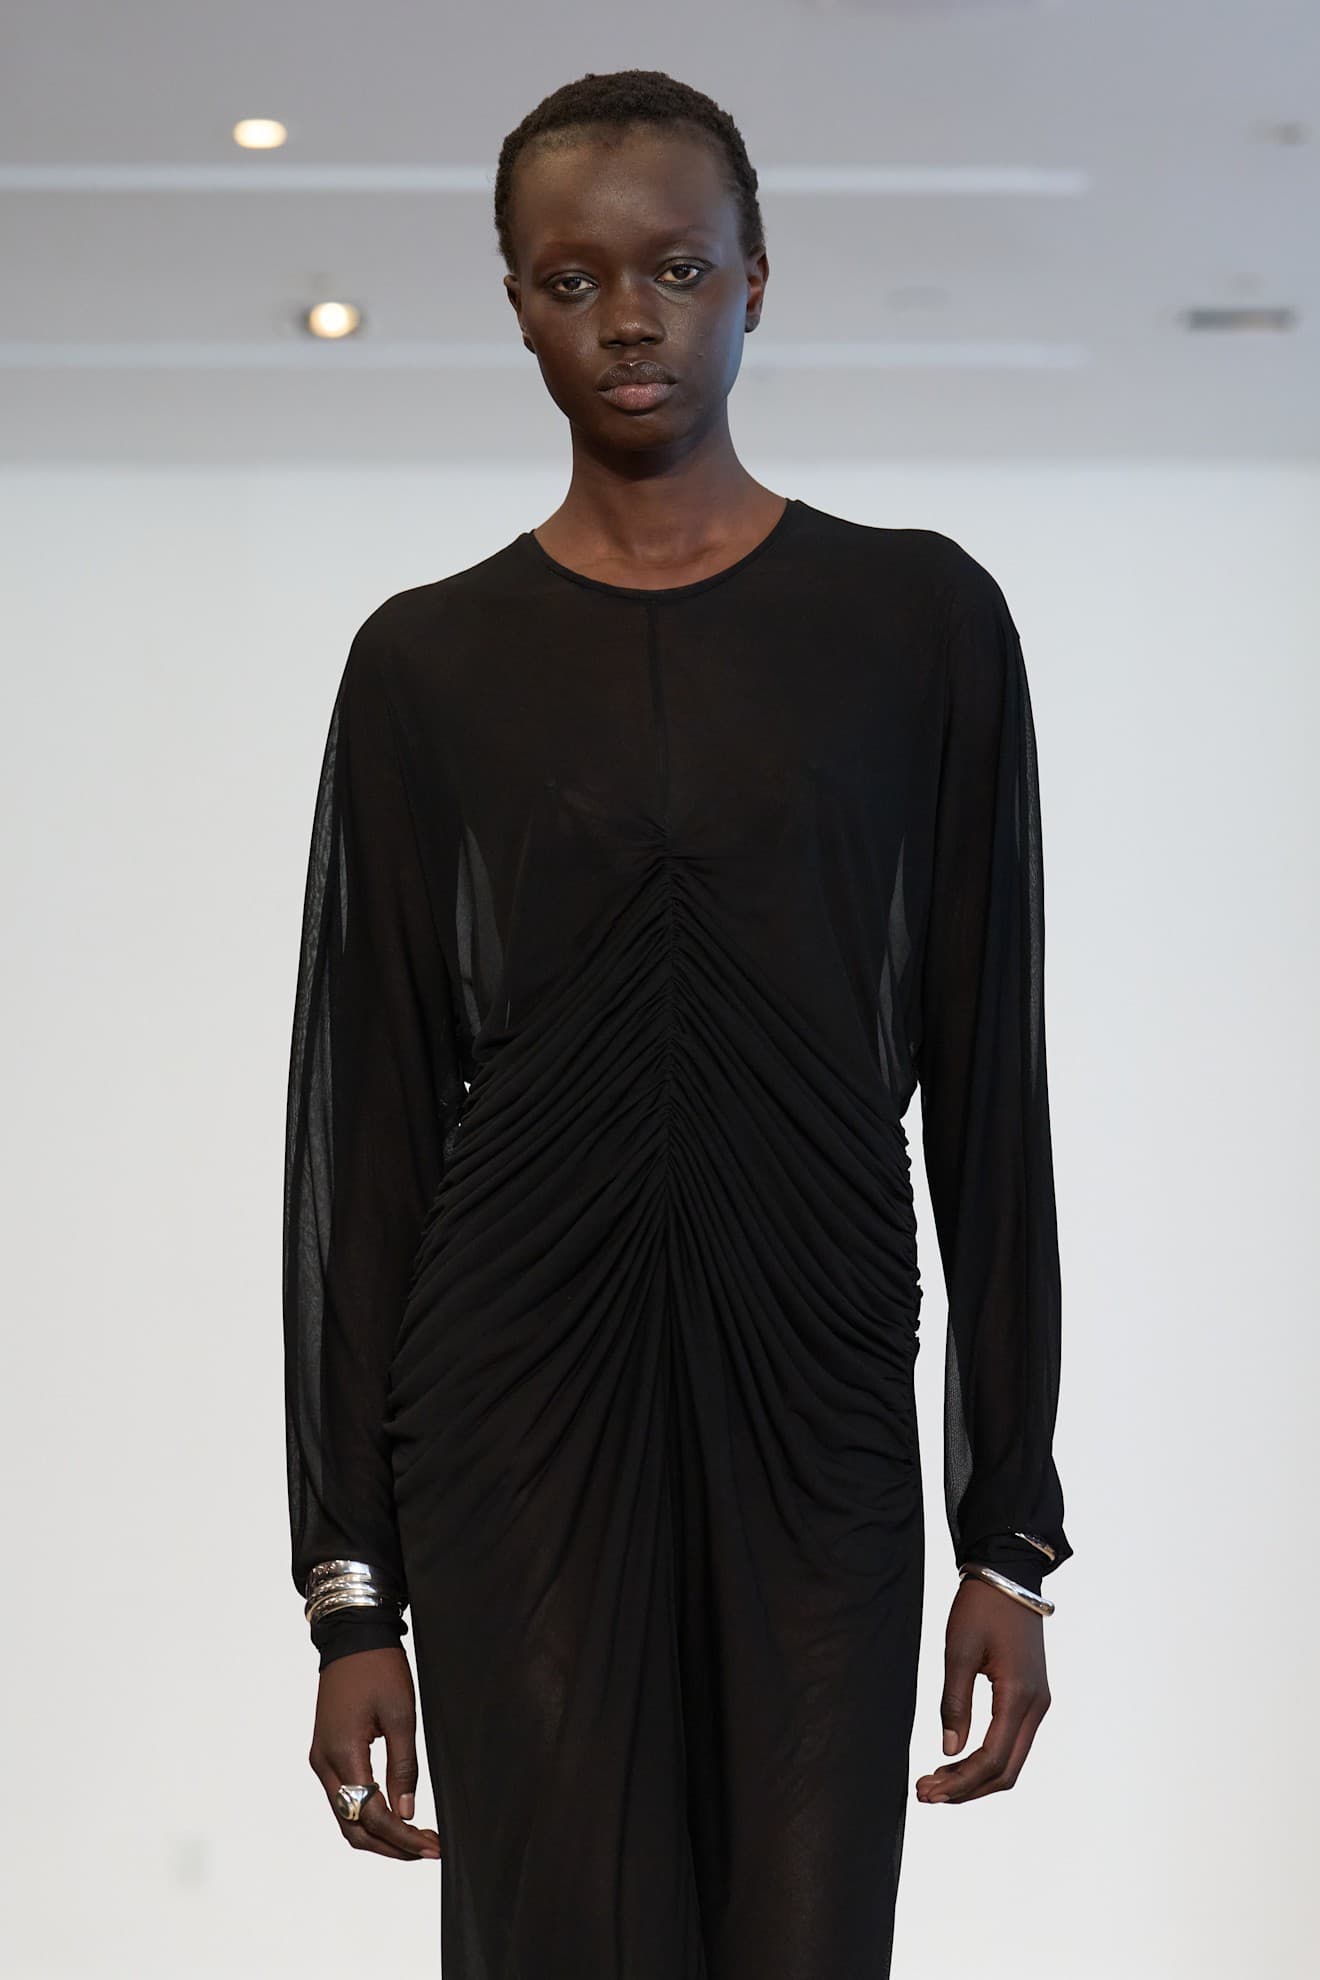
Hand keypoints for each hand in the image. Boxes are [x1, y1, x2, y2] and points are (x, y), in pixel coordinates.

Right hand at [308, 1645, 442, 1858]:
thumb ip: (403, 1767)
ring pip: (346, 1817)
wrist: (352, 1638)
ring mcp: (321, 1760)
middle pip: (352, 1827)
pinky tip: (396, 1816)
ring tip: (416, 1839)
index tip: (433, 1847)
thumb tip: (407, 1813)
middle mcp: (324, 1764)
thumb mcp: (401, 1715)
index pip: (372, 1815)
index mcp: (342, 1754)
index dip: (403, 1837)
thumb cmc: (379, 1669)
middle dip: (391, 1845)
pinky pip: (344, 1799)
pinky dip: (368, 1815)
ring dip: (379, 1834)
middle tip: (428, 1849)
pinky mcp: (326, 1754)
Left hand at [915, 1574, 1051, 1805]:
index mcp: (1019, 1696)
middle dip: (966, 1789)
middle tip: (926, 1793)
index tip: (927, 1791)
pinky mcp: (1032, 1698)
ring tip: (937, 1782)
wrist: (1008, 1576)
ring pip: (1011, 1761)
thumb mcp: (959, 1651)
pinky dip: (987, 1760)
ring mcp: (1038, 1704)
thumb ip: (955, 1702)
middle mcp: (1037, 1707)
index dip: (960, 1783)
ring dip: (975, 1778)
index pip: (992, 1760)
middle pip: (1005, 1771)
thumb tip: (949, 1751)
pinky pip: (1013, 1743)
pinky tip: (958, 1761)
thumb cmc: (981, 1608)